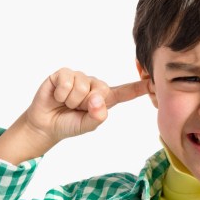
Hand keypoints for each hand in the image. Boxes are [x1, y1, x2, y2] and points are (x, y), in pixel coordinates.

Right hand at [25, 67, 151, 144]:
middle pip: (101, 90)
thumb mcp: (88, 125)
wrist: (45, 125)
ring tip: (66, 103)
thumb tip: (98, 100)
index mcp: (105, 98)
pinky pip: (67, 81)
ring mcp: (79, 77)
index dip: (139, 87)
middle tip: (75, 108)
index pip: (126, 91)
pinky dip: (61, 94)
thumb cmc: (69, 124)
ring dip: (72, 100)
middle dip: (86, 103)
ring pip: (83, 86)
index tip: (154, 83)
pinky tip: (57, 97)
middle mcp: (94, 85)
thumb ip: (97, 116)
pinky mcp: (63, 74)